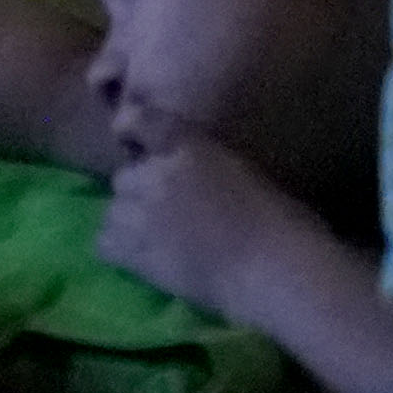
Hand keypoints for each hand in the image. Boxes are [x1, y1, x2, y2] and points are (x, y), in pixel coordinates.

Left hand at [97, 130, 326, 321]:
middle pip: (124, 177)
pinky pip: (105, 244)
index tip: (139, 146)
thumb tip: (195, 174)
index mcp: (188, 147)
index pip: (138, 120)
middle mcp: (157, 174)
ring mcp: (144, 214)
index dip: (131, 131)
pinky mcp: (138, 253)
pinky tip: (141, 258)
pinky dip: (118, 250)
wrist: (282, 273)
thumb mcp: (245, 173)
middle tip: (169, 214)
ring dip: (129, 222)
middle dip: (140, 192)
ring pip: (113, 210)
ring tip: (157, 239)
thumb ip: (207, 165)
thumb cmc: (286, 225)